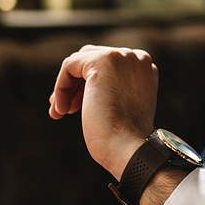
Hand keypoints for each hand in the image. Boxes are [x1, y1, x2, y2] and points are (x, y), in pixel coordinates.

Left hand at [48, 45, 158, 178]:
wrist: (130, 148)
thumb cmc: (124, 137)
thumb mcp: (122, 106)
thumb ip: (111, 88)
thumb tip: (81, 84)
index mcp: (145, 68)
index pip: (108, 65)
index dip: (87, 85)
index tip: (76, 107)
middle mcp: (136, 57)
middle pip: (92, 58)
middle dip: (75, 84)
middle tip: (65, 109)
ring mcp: (121, 57)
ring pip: (78, 62)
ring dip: (66, 87)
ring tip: (60, 112)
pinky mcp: (102, 61)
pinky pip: (69, 66)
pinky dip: (61, 87)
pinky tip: (61, 110)